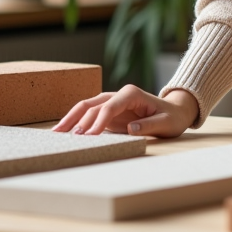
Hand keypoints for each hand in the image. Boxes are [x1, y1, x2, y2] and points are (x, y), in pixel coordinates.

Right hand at [52, 85, 199, 137]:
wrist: (175, 111)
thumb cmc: (171, 117)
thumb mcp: (166, 123)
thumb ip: (149, 125)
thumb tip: (131, 129)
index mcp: (131, 94)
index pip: (108, 107)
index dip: (97, 122)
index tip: (87, 137)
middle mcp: (118, 95)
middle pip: (91, 104)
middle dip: (75, 118)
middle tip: (61, 134)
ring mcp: (112, 102)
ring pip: (87, 108)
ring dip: (71, 119)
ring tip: (56, 133)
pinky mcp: (109, 111)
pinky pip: (90, 116)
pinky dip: (77, 123)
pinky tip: (67, 132)